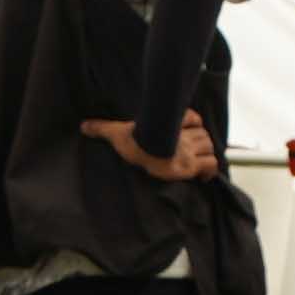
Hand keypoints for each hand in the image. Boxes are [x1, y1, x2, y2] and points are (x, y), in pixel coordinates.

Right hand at [84, 115, 222, 182]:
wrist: (140, 151)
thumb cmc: (131, 142)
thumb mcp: (115, 132)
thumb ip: (102, 128)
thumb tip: (84, 126)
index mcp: (170, 126)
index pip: (193, 118)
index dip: (193, 123)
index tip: (187, 130)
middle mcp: (183, 138)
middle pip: (203, 134)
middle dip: (201, 141)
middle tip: (192, 150)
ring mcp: (189, 151)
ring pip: (209, 147)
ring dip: (206, 154)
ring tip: (197, 161)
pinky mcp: (191, 166)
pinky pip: (210, 165)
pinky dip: (210, 171)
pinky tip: (204, 176)